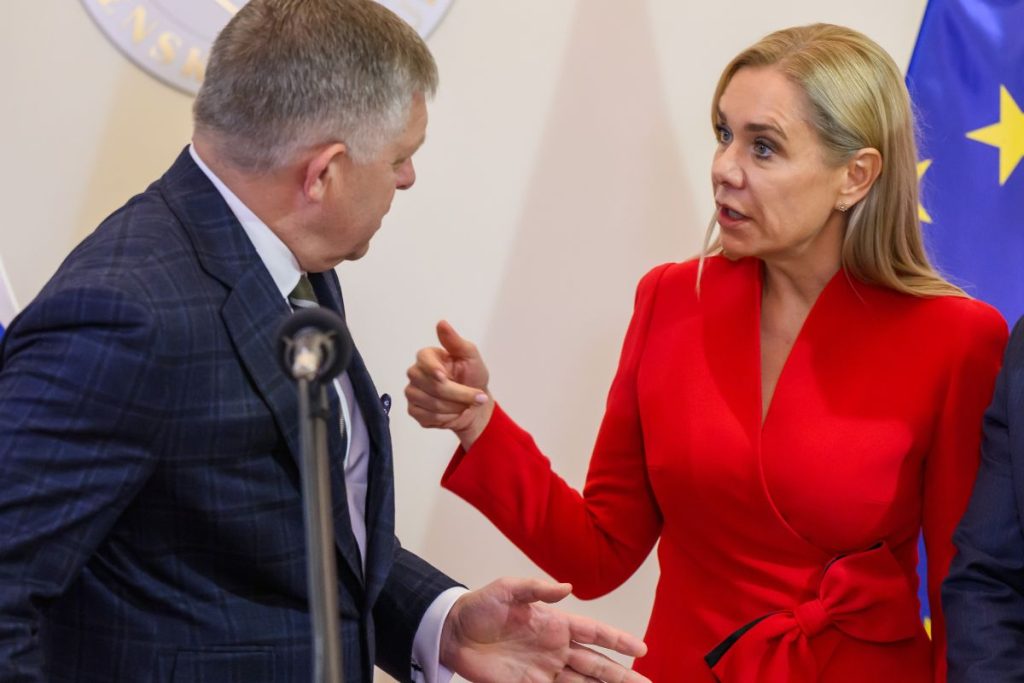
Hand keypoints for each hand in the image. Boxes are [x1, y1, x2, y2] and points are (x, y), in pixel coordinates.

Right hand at [406, 321, 494, 447]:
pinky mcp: (414, 411)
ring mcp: (413, 393)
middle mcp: (416, 373)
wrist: (476, 405)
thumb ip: (455, 342)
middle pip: (431, 386)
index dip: (432, 369)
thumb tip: (442, 323)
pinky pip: (428, 417)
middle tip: (477, 397)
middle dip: (458, 393)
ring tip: (465, 404)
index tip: (444, 377)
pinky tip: (453, 413)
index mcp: (428, 357)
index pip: (423, 360)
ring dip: (455, 407)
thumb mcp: (471, 357)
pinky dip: (446, 418)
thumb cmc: (473, 377)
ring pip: (430, 403)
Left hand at [441, 578, 649, 682]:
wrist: (452, 632)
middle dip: (622, 676)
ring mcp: (544, 671)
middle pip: (596, 665)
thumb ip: (536, 589)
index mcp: (555, 623)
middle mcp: (555, 649)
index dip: (618, 641)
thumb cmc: (480, 606)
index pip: (594, 633)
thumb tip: (567, 588)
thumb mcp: (507, 589)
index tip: (642, 650)